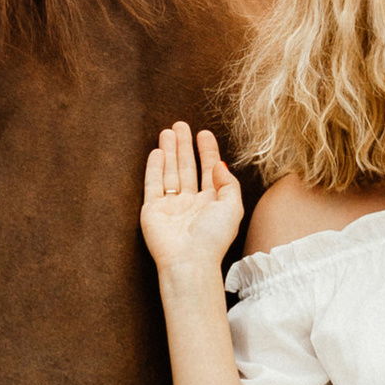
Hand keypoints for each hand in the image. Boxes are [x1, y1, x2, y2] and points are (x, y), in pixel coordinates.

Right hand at [140, 123, 244, 285]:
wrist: (188, 260)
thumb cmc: (213, 237)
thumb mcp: (232, 207)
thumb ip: (228, 183)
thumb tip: (219, 165)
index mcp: (211, 202)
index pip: (208, 170)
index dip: (207, 151)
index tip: (204, 133)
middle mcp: (191, 202)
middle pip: (187, 167)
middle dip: (184, 146)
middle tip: (181, 125)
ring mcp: (171, 206)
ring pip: (170, 172)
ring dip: (169, 151)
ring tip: (168, 131)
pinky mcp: (153, 210)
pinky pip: (153, 184)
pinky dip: (154, 168)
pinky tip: (157, 152)